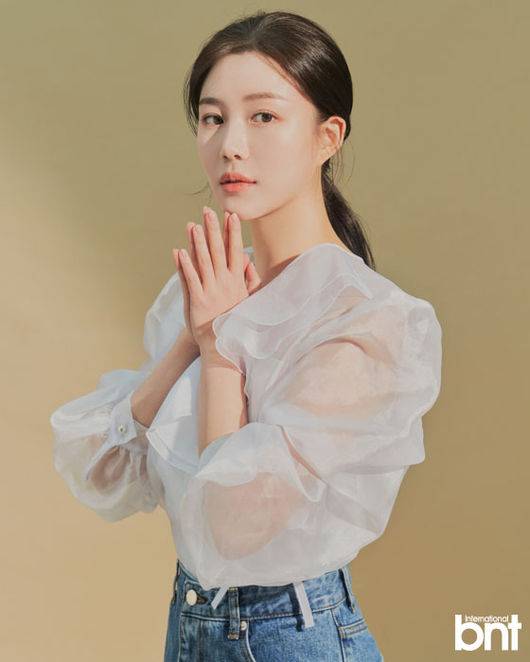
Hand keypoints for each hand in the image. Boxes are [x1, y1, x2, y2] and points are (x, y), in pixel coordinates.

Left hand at [172, 206, 260, 352]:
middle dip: (213, 229)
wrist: (223, 345)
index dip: (233, 232)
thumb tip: (248, 261)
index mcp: (237, 281)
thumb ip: (248, 279)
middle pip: (219, 251)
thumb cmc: (235, 322)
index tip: (231, 215)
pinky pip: (191, 279)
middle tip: (208, 210)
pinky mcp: (198, 300)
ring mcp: (211, 291)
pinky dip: (185, 265)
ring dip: (198, 242)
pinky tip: (180, 251)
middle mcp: (225, 283)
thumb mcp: (248, 299)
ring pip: (204, 262)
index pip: (236, 251)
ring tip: (193, 225)